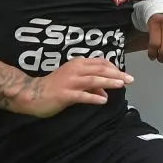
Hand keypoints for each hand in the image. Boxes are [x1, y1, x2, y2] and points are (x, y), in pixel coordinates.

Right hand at [13, 57, 131, 117]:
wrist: (33, 93)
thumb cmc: (55, 86)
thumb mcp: (74, 82)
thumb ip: (90, 84)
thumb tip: (105, 92)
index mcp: (78, 63)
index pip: (101, 62)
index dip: (114, 68)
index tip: (124, 75)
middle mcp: (75, 70)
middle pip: (100, 69)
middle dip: (117, 74)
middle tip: (130, 79)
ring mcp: (70, 81)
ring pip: (93, 80)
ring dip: (108, 82)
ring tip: (121, 85)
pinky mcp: (65, 94)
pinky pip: (82, 95)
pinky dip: (93, 97)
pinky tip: (103, 100)